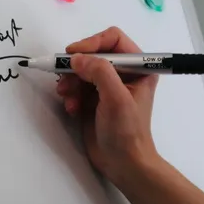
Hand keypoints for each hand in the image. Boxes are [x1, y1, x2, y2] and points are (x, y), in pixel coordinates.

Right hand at [56, 27, 160, 185]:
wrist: (123, 164)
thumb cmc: (127, 132)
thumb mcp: (116, 99)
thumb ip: (99, 72)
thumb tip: (76, 58)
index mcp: (139, 67)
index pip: (113, 39)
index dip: (92, 43)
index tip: (74, 55)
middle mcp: (123, 72)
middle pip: (93, 53)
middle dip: (77, 66)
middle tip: (64, 78)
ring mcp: (107, 86)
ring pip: (81, 70)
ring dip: (70, 82)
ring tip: (67, 97)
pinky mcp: (93, 98)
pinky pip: (76, 86)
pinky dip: (70, 95)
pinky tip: (72, 108)